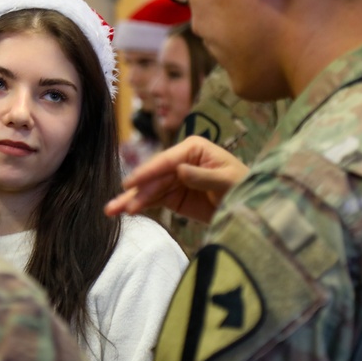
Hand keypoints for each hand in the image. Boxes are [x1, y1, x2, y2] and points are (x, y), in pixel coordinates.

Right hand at [105, 136, 248, 221]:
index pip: (165, 160)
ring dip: (131, 200)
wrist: (250, 207)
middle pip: (152, 176)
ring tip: (111, 211)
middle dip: (134, 190)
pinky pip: (154, 200)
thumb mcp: (228, 180)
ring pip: (149, 189)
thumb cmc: (244, 186)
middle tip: (114, 205)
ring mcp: (174, 179)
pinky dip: (140, 205)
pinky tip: (126, 211)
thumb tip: (180, 170)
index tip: (130, 183)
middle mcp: (180, 161)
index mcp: (193, 149)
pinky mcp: (173, 196)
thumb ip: (204, 176)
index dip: (147, 172)